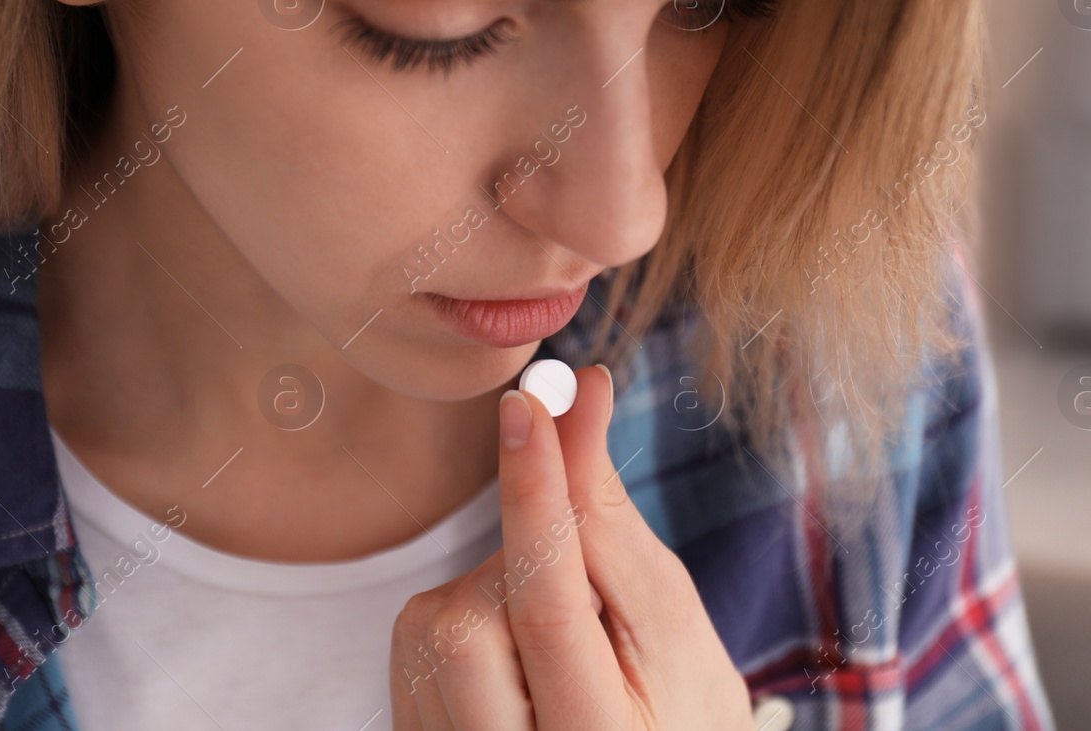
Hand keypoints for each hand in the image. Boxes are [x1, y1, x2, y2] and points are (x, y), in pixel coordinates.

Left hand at [389, 364, 754, 729]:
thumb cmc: (677, 709)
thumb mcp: (668, 620)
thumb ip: (609, 515)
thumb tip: (582, 392)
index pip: (549, 604)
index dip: (535, 495)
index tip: (527, 404)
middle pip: (469, 624)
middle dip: (517, 569)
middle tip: (576, 586)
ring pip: (433, 627)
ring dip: (489, 596)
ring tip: (551, 636)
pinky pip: (413, 650)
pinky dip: (463, 621)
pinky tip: (513, 655)